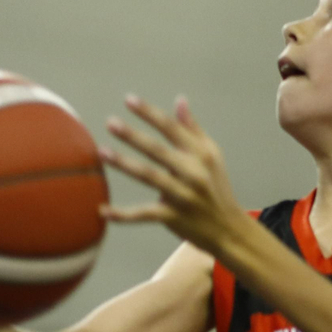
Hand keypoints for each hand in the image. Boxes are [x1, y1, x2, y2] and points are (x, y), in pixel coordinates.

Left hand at [100, 95, 247, 253]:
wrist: (229, 230)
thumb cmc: (217, 189)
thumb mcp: (212, 157)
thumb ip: (193, 130)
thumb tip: (179, 100)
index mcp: (201, 154)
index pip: (172, 128)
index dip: (150, 113)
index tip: (128, 100)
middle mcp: (193, 173)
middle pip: (158, 150)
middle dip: (133, 136)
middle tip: (110, 123)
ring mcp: (183, 196)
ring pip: (150, 176)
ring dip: (125, 164)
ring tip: (102, 152)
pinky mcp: (174, 217)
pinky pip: (145, 214)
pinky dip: (123, 215)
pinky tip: (102, 211)